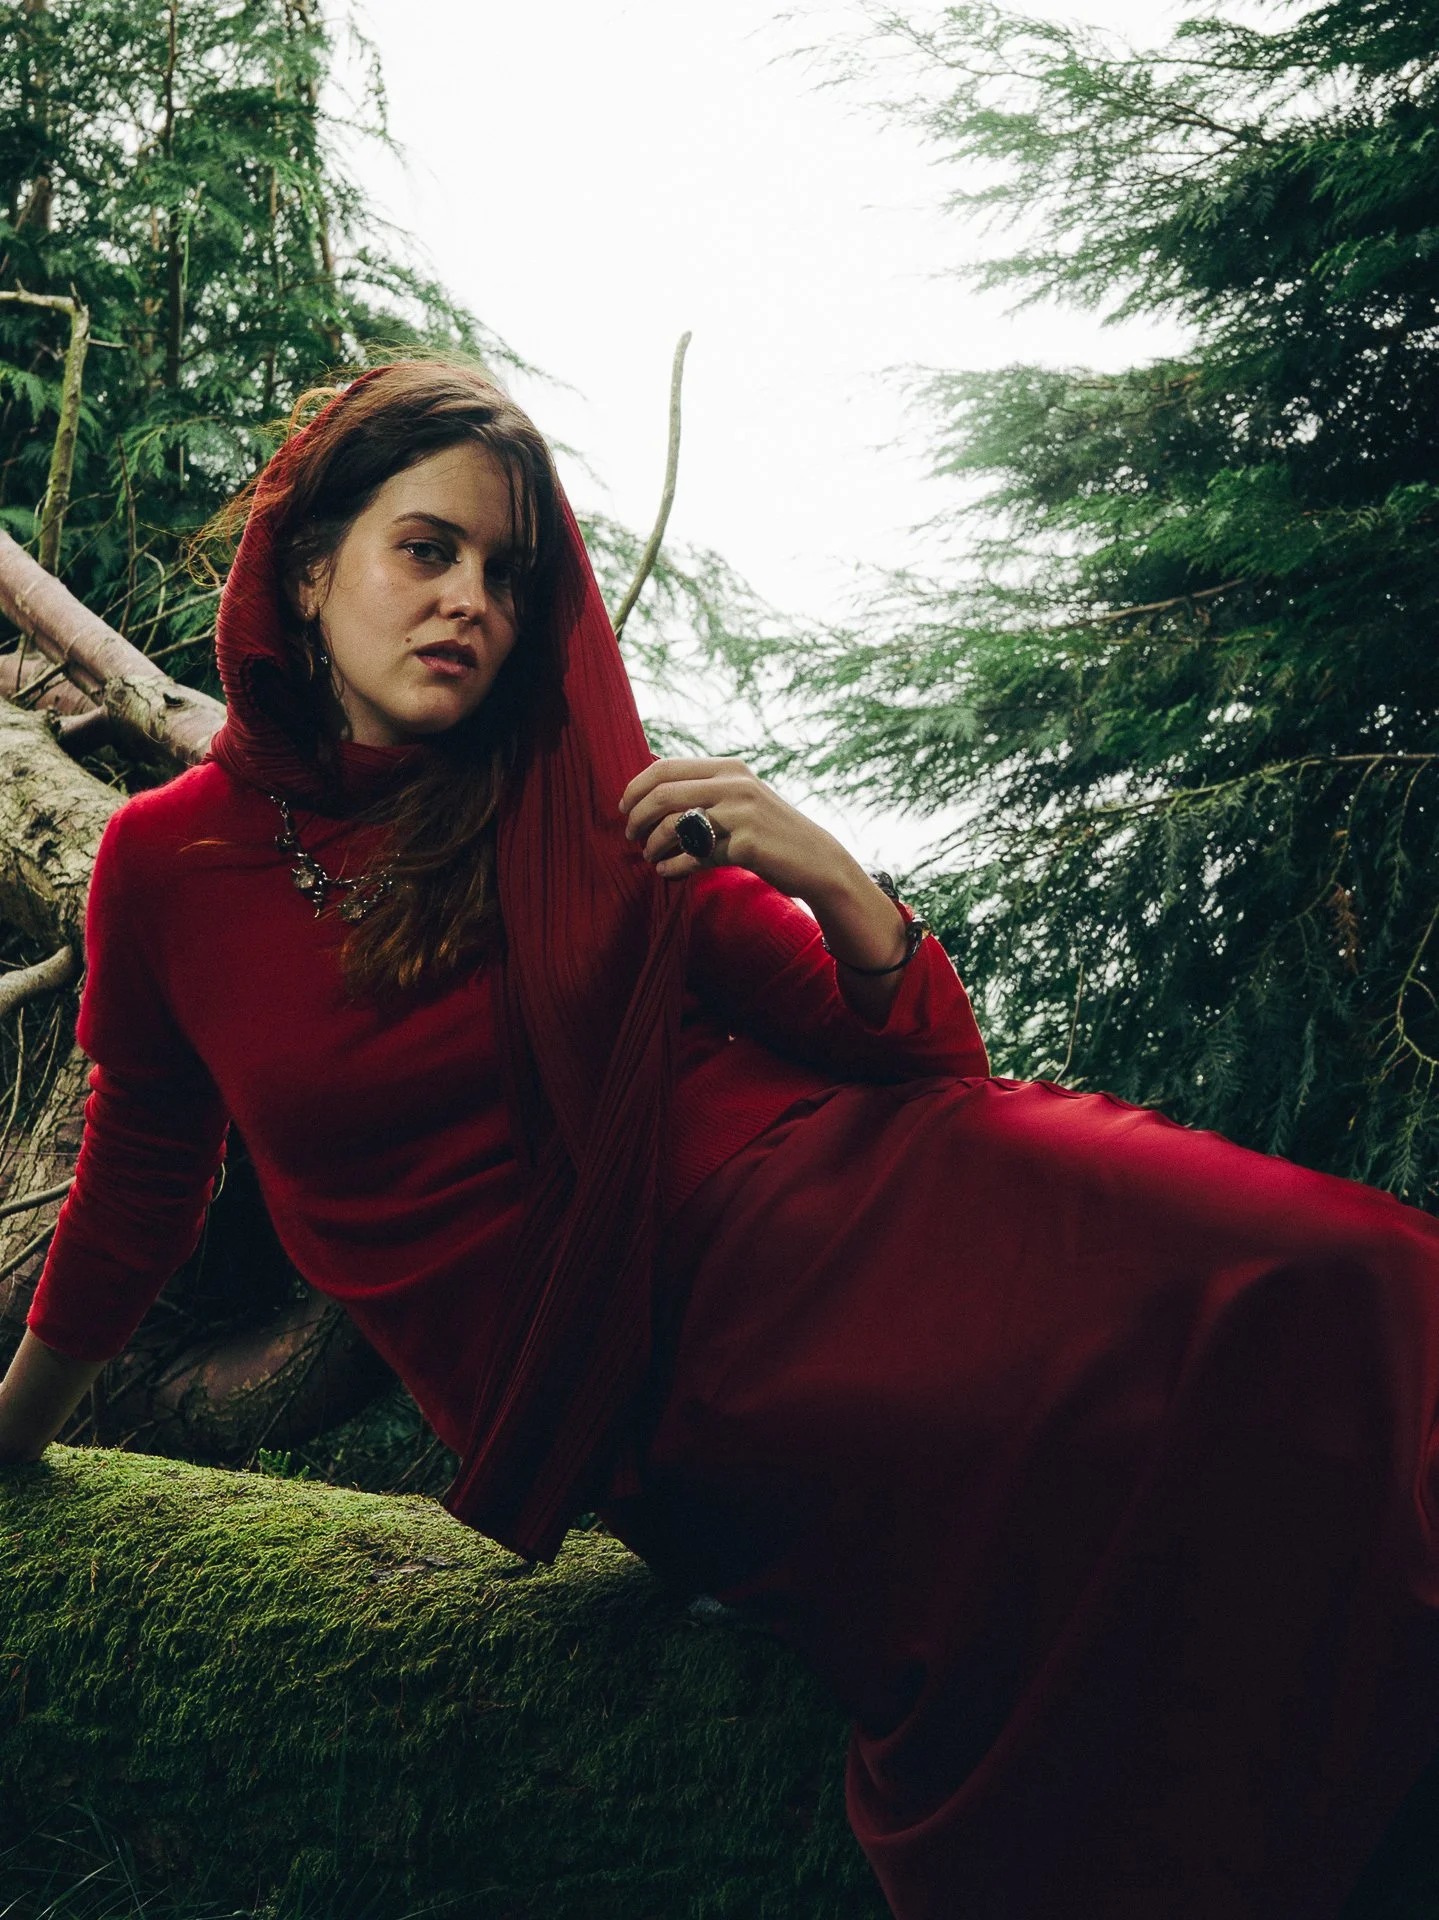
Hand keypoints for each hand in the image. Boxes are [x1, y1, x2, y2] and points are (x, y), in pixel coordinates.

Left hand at [618, 756, 845, 900]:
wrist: (815, 859)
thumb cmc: (770, 832)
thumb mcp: (741, 799)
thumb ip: (704, 791)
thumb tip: (650, 794)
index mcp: (729, 768)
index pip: (665, 767)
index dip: (635, 788)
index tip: (624, 808)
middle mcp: (734, 784)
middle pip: (663, 794)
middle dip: (637, 817)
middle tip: (630, 836)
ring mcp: (741, 814)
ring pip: (674, 826)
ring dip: (653, 845)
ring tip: (650, 857)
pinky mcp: (746, 845)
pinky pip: (694, 857)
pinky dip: (674, 867)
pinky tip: (667, 873)